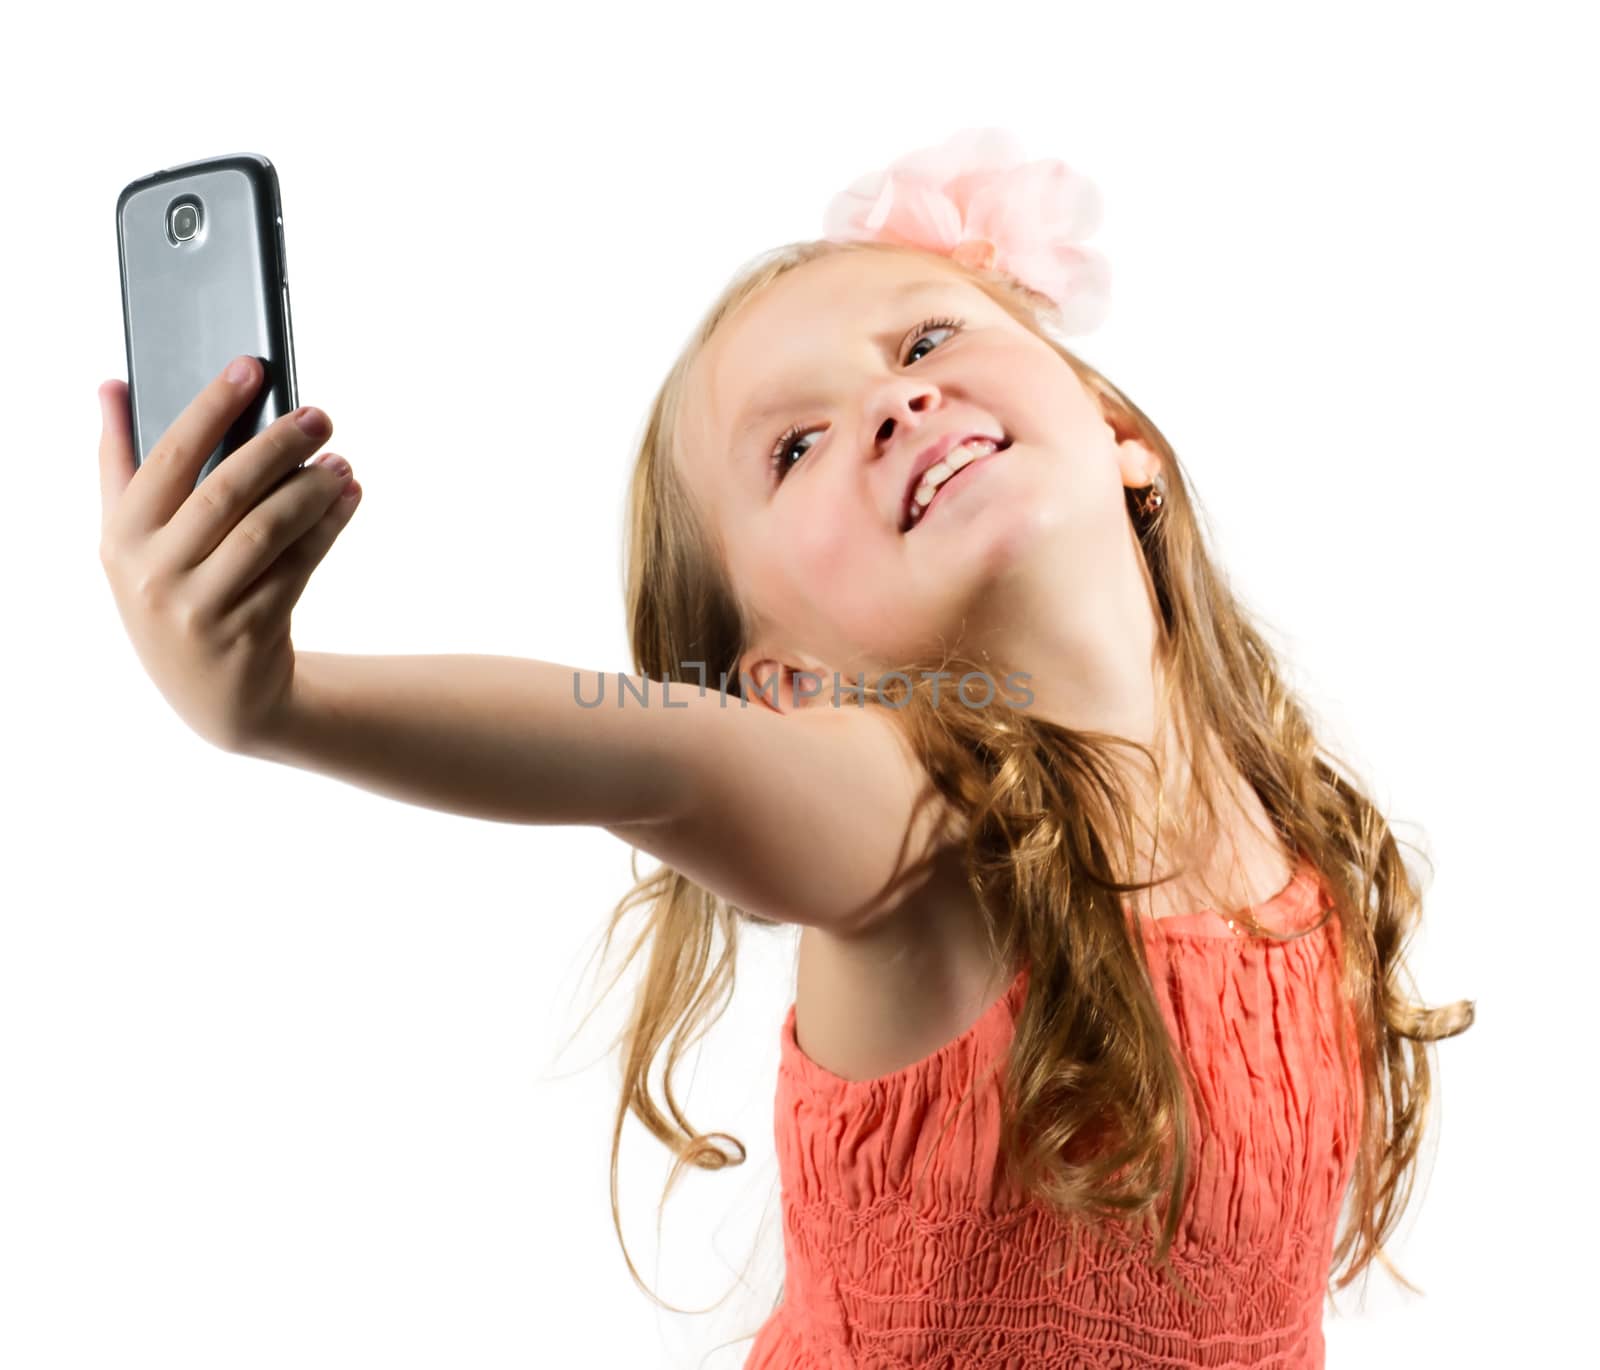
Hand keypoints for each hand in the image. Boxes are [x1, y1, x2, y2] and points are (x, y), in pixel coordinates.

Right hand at [97, 356, 360, 753]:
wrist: (215, 698)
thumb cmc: (173, 595)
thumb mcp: (133, 541)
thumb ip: (120, 463)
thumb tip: (113, 384)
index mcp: (120, 537)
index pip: (169, 456)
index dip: (211, 407)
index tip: (252, 367)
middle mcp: (154, 573)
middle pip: (225, 491)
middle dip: (277, 445)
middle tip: (320, 414)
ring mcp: (202, 609)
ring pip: (267, 530)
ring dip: (310, 488)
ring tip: (341, 459)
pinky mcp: (251, 633)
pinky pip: (298, 565)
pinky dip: (329, 526)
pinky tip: (350, 495)